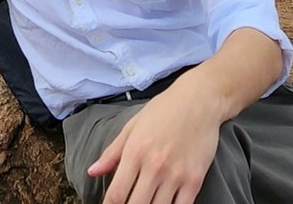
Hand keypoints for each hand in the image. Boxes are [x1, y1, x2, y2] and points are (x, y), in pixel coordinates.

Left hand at [86, 81, 221, 203]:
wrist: (199, 100)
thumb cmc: (164, 110)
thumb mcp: (132, 126)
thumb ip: (112, 152)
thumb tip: (92, 171)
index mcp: (135, 152)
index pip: (116, 194)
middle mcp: (154, 166)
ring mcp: (176, 175)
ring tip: (146, 202)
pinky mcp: (195, 180)